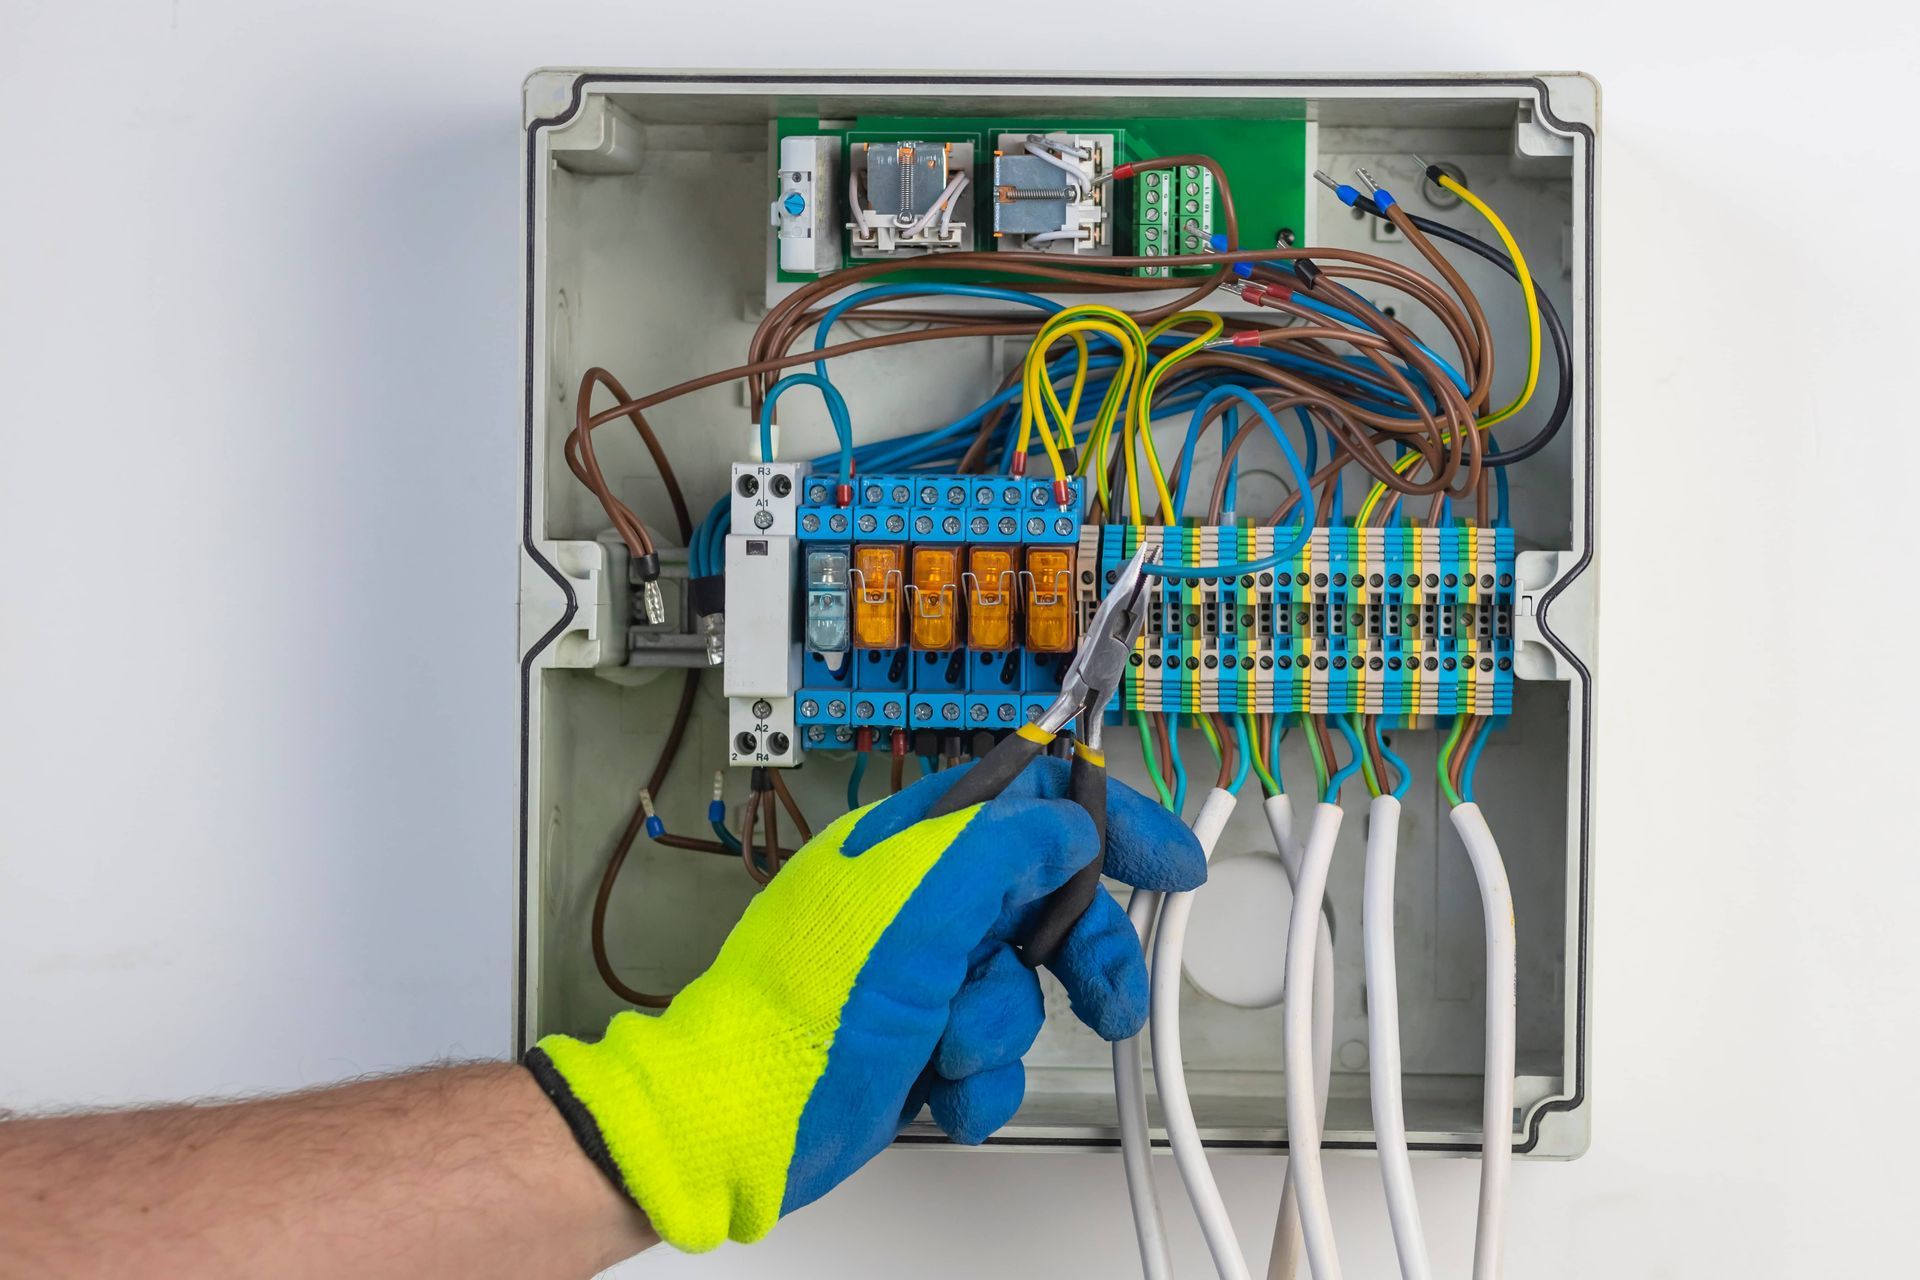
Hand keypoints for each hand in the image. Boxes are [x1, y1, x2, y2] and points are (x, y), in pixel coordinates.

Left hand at [526, 757, 1203, 1250]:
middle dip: (1081, 953)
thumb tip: (1070, 825)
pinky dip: (980, 1081)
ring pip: (1024, 988)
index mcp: (915, 841)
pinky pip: (995, 1054)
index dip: (1108, 818)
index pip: (1032, 796)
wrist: (743, 1115)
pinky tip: (943, 1089)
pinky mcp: (921, 1043)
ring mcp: (922, 974)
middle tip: (1111, 996)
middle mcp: (922, 900)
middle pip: (1046, 901)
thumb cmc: (804, 1003)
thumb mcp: (922, 899)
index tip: (1168, 858)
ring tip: (958, 1049)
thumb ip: (1007, 846)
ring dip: (1004, 1028)